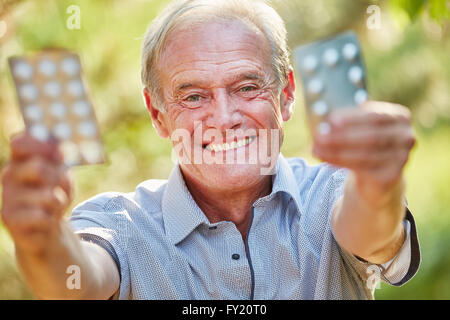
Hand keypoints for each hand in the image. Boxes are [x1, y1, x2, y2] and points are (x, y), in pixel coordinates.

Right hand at [1, 132, 72, 253]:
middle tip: (61, 189)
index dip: (40, 145)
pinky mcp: (8, 219)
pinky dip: (52, 219)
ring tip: (54, 206)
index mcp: (20, 160)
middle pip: (39, 168)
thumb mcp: (61, 174)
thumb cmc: (54, 196)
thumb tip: (56, 149)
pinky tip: (45, 221)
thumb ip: (58, 160)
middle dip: (60, 180)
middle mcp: (9, 176)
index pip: (20, 142)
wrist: (46, 229)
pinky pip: (42, 216)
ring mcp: (6, 197)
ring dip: (60, 203)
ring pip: (48, 196)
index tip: (58, 154)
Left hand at [313, 101, 415, 204]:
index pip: (376, 115)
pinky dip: (340, 162)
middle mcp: (406, 136)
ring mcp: (402, 157)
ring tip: (316, 149)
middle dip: (341, 136)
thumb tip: (322, 119)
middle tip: (319, 136)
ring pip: (365, 154)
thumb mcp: (358, 128)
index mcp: (399, 117)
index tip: (330, 120)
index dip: (352, 118)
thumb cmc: (364, 144)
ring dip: (336, 151)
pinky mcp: (393, 176)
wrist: (377, 176)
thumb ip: (346, 120)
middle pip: (371, 136)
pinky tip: (325, 158)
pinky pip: (363, 168)